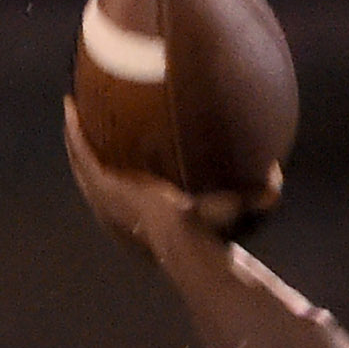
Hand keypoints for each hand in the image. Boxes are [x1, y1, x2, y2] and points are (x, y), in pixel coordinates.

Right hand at [63, 96, 281, 252]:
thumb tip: (278, 182)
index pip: (129, 199)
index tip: (123, 160)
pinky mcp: (103, 185)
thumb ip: (256, 198)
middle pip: (97, 182)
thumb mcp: (234, 211)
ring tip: (72, 112)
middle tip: (87, 130)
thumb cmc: (211, 237)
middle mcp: (119, 214)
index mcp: (144, 220)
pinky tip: (71, 107)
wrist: (188, 240)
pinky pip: (82, 152)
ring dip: (76, 139)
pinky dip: (75, 131)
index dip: (123, 181)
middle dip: (90, 156)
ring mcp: (106, 201)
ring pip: (83, 165)